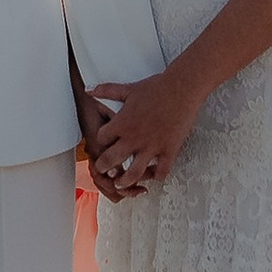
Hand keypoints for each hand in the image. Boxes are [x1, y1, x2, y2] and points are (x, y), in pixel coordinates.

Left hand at [84, 73, 198, 198]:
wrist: (182, 88)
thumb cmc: (156, 87)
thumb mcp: (128, 89)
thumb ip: (106, 90)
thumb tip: (88, 89)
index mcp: (122, 124)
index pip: (102, 139)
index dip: (101, 142)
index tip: (104, 144)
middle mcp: (133, 138)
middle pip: (110, 160)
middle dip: (103, 167)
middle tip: (103, 170)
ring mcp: (151, 146)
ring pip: (133, 173)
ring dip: (125, 181)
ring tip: (121, 184)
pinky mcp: (169, 150)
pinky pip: (161, 171)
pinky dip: (157, 176)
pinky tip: (154, 175)